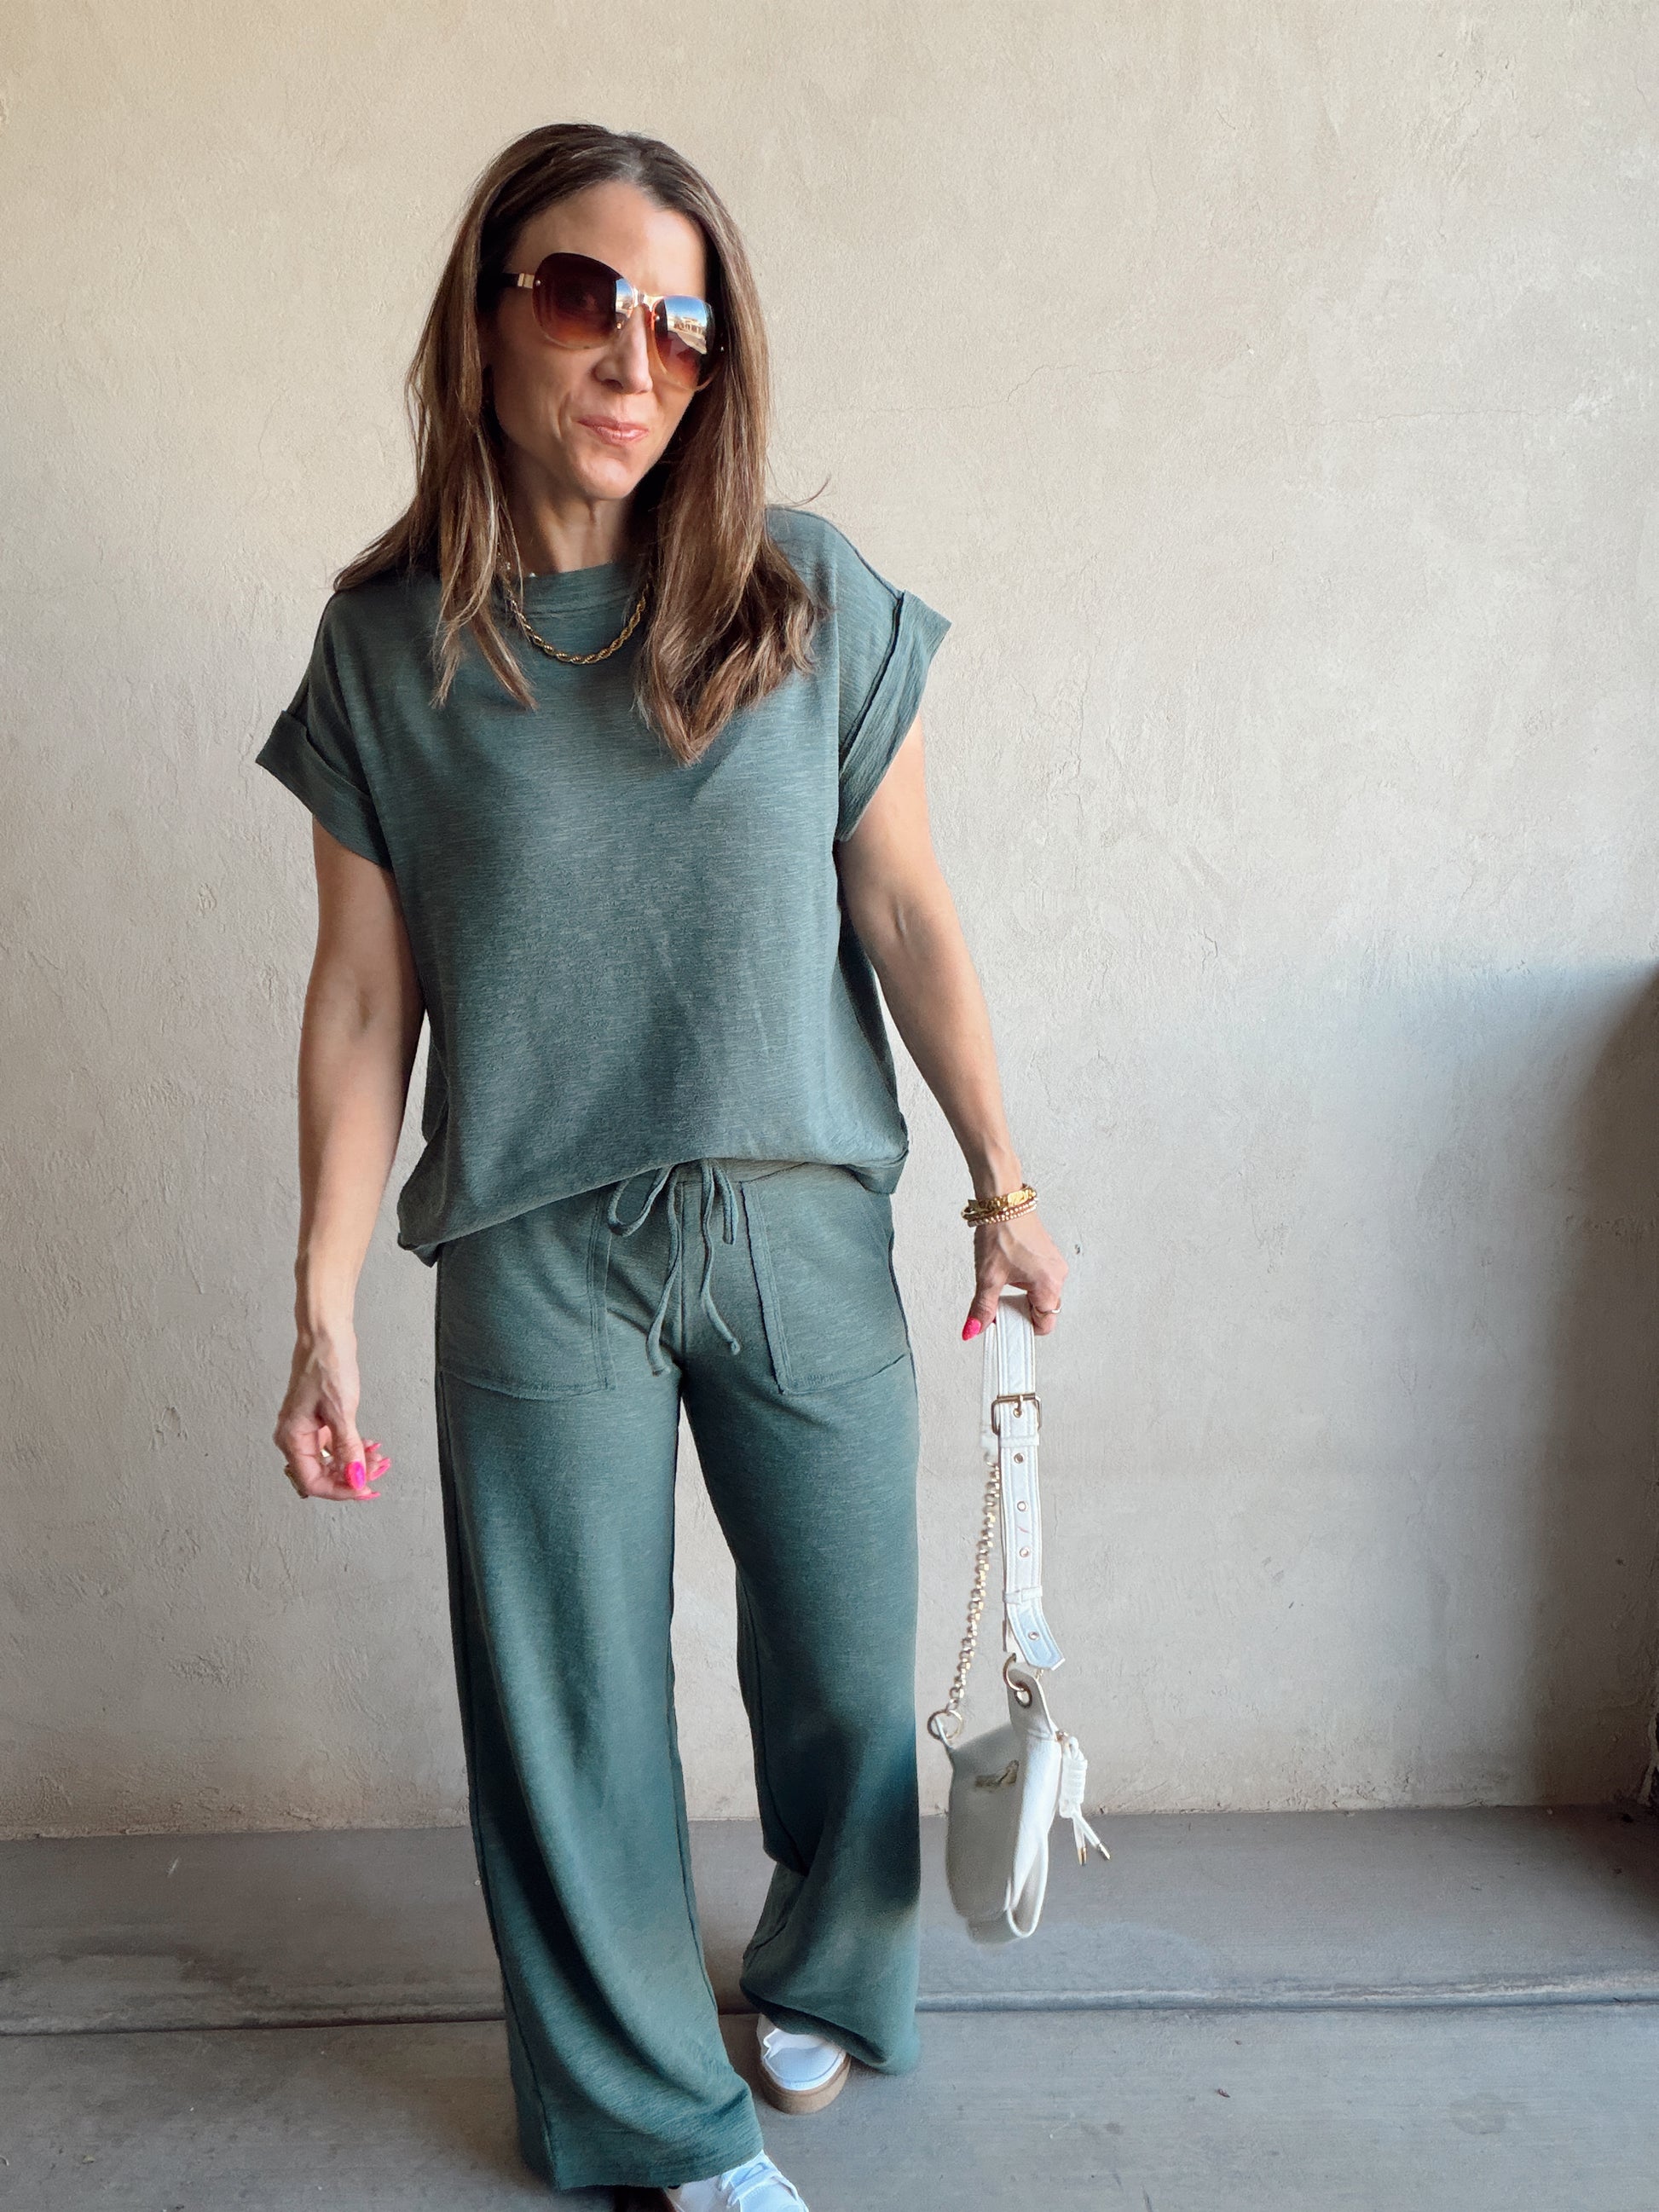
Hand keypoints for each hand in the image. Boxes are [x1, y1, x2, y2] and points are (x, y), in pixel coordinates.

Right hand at [272, 1323, 392, 1502]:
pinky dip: (353, 1448)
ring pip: (331, 1460)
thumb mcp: (341, 1411)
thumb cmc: (327, 1365)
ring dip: (356, 1463)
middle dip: (352, 1476)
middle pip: (323, 1473)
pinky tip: (371, 1446)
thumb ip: (348, 1448)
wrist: (326, 1336)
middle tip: (378, 1472)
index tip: (364, 1488)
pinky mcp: (318, 1420)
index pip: (313, 1481)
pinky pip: (335, 1445)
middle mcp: (295, 1437)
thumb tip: (356, 1478)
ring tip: (379, 1457)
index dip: (340, 1489)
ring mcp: (306, 1429)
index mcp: (292, 1438)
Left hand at [962, 1207, 1067, 1340]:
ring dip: (1023, 1296)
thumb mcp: (988, 1277)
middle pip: (1043, 1310)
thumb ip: (982, 1308)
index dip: (1022, 1328)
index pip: (1044, 1323)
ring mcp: (1054, 1264)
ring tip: (1002, 1284)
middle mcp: (1057, 1275)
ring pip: (1041, 1294)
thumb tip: (974, 1329)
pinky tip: (1009, 1274)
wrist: (1003, 1202)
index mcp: (1049, 1284)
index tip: (1005, 1326)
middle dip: (1021, 1312)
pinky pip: (1041, 1279)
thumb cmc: (1001, 1231)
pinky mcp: (1048, 1256)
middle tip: (999, 1304)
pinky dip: (1026, 1283)